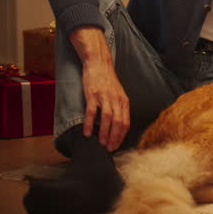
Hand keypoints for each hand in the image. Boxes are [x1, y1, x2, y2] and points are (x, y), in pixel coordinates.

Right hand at [70, 27, 130, 150]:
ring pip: (107, 119)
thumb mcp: (118, 94)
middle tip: (109, 149)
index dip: (122, 136)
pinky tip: (86, 133)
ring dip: (104, 133)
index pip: (126, 122)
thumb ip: (119, 108)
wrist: (99, 64)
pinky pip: (91, 112)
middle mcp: (116, 100)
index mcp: (124, 101)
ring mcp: (104, 97)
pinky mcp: (92, 94)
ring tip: (100, 144)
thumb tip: (118, 125)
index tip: (117, 146)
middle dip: (114, 138)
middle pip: (118, 123)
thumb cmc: (108, 81)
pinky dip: (89, 124)